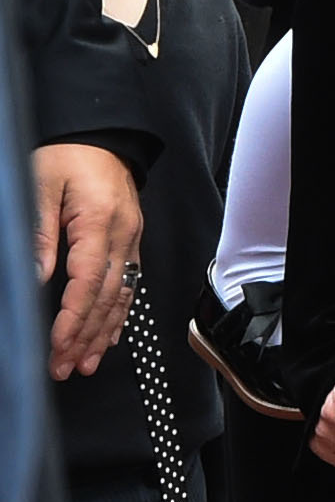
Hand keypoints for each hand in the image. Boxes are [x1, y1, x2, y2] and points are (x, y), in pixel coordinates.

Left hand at [34, 143, 141, 379]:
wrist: (103, 135)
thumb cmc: (70, 154)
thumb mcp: (43, 183)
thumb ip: (40, 231)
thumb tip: (36, 278)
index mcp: (99, 219)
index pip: (88, 280)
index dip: (73, 318)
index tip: (57, 345)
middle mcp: (122, 233)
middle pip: (106, 295)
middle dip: (85, 336)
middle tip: (64, 367)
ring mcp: (131, 237)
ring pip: (121, 295)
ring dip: (103, 333)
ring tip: (84, 364)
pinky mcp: (131, 238)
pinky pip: (130, 283)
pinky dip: (119, 314)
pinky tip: (109, 335)